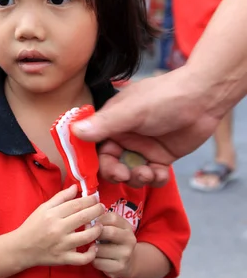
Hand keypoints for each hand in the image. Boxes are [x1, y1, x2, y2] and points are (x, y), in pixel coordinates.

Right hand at [17, 184, 104, 267]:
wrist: (21, 248)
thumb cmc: (32, 226)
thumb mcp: (43, 208)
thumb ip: (60, 197)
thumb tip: (75, 187)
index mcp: (52, 215)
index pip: (76, 204)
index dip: (89, 200)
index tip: (96, 198)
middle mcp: (58, 229)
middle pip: (84, 217)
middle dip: (97, 211)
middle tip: (102, 208)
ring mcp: (62, 245)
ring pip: (87, 237)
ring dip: (97, 230)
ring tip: (100, 225)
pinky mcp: (63, 258)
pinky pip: (82, 258)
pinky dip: (91, 254)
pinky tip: (94, 247)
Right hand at [72, 67, 218, 186]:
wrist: (204, 99)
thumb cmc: (164, 98)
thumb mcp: (132, 111)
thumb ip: (104, 124)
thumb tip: (73, 131)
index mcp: (112, 122)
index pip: (94, 146)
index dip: (94, 161)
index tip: (98, 171)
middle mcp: (125, 136)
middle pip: (111, 163)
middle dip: (116, 172)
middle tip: (124, 175)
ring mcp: (143, 148)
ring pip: (131, 172)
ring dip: (137, 178)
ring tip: (148, 173)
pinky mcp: (161, 157)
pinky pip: (152, 176)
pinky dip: (155, 179)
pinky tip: (161, 173)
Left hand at [93, 212, 135, 277]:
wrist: (128, 263)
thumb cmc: (114, 242)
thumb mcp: (114, 228)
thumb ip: (102, 222)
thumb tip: (87, 225)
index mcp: (127, 227)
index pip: (112, 218)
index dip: (99, 219)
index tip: (92, 224)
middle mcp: (130, 240)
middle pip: (109, 232)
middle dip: (95, 234)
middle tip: (89, 237)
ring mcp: (125, 255)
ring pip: (99, 249)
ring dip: (92, 249)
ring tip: (93, 249)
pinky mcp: (119, 267)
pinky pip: (97, 262)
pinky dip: (93, 260)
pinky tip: (97, 258)